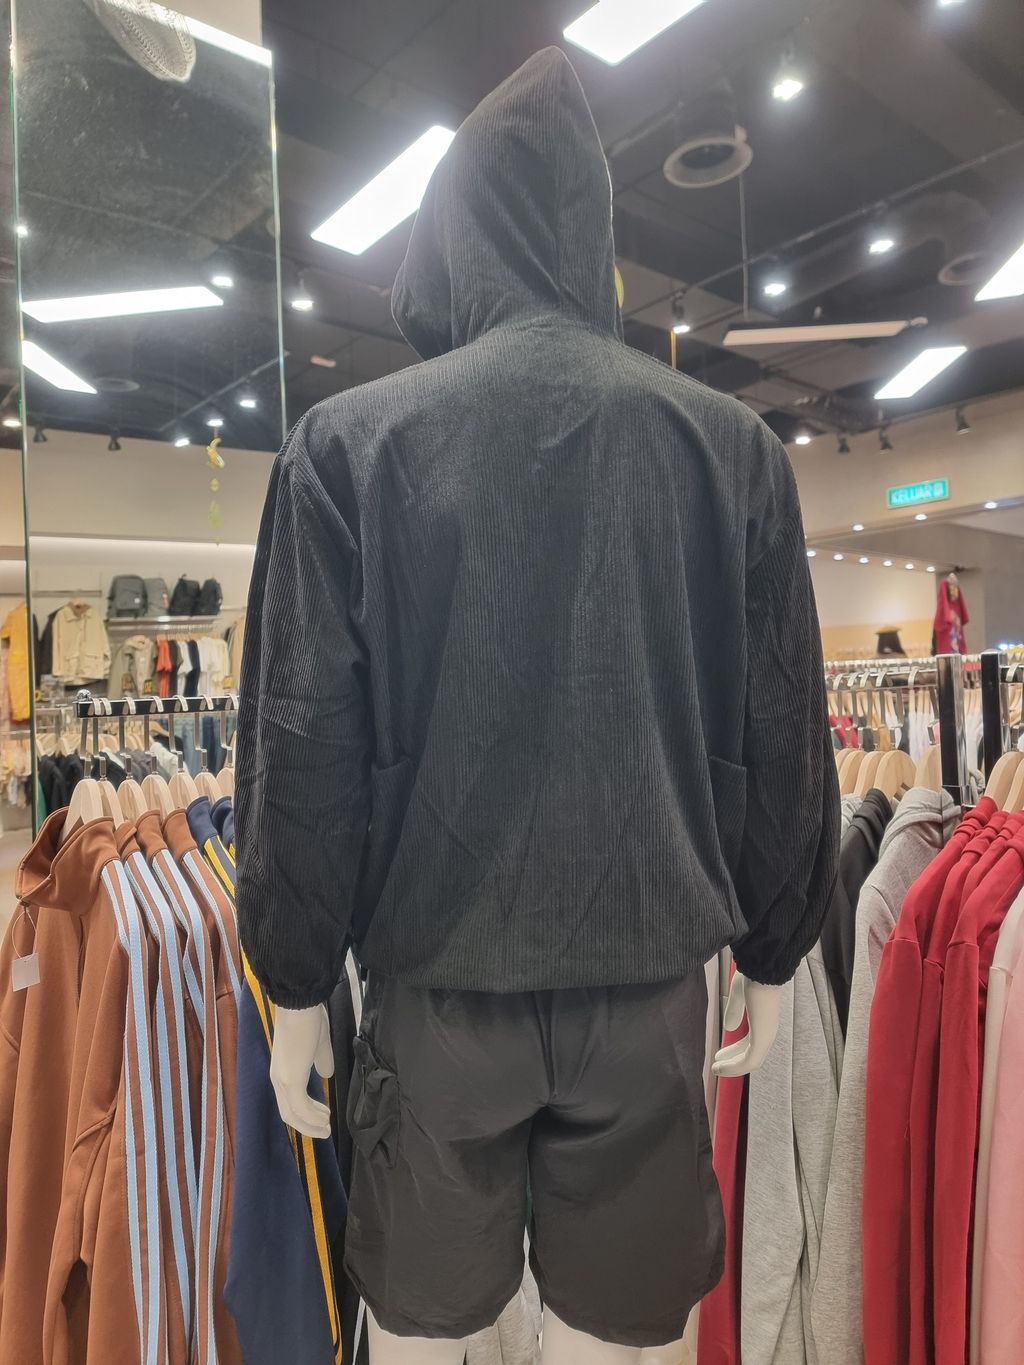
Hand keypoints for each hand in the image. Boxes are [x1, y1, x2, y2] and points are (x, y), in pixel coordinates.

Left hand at [269, 1004, 334, 1138]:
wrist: (300, 1005)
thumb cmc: (309, 1019)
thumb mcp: (318, 1043)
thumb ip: (322, 1059)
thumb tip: (327, 1074)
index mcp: (283, 1070)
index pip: (289, 1101)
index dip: (305, 1113)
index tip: (323, 1116)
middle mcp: (278, 1079)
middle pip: (288, 1113)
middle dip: (307, 1125)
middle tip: (325, 1129)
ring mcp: (283, 1080)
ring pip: (292, 1114)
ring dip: (310, 1125)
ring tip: (327, 1128)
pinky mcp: (291, 1080)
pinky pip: (300, 1108)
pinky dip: (312, 1118)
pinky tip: (325, 1119)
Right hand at [711, 973, 782, 1077]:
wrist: (762, 968)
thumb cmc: (753, 975)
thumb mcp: (739, 994)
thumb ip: (735, 1010)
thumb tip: (729, 1027)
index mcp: (764, 1019)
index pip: (750, 1042)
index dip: (734, 1050)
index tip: (719, 1054)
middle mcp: (768, 1030)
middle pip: (751, 1054)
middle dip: (733, 1061)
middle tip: (716, 1066)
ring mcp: (766, 1036)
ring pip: (750, 1061)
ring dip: (732, 1067)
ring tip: (715, 1070)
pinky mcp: (762, 1039)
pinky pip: (749, 1061)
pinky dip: (734, 1067)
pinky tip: (719, 1068)